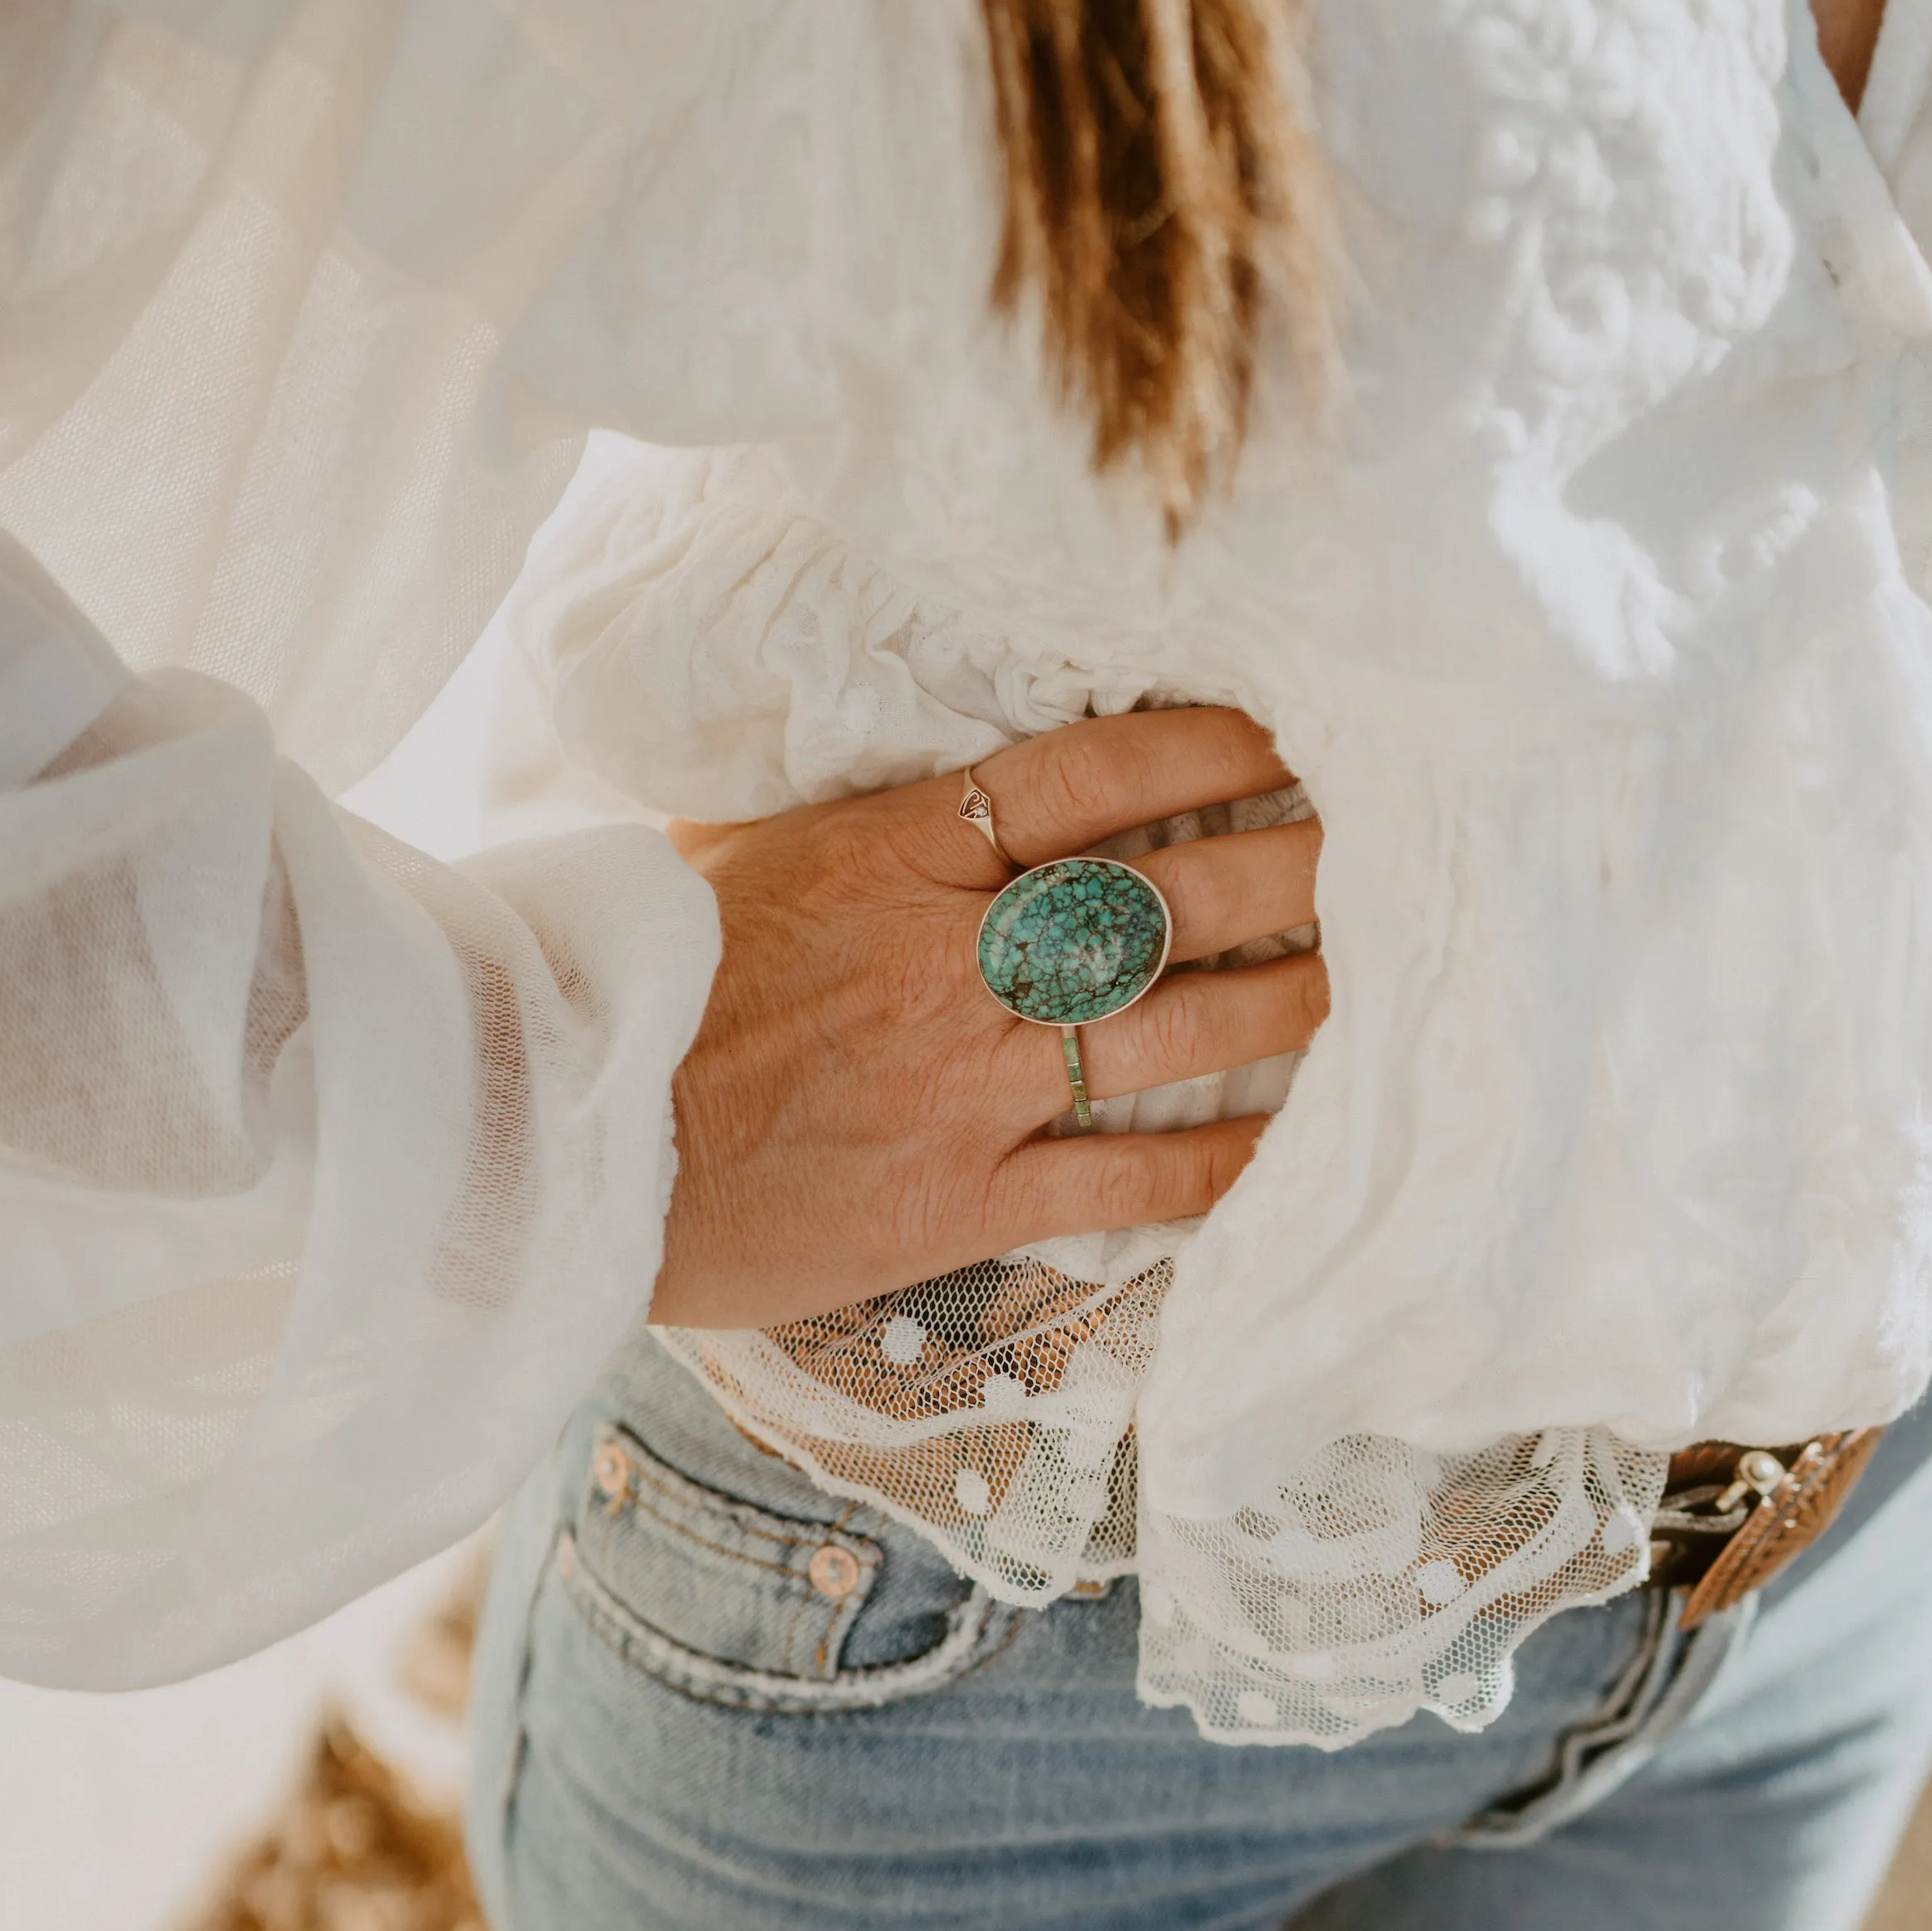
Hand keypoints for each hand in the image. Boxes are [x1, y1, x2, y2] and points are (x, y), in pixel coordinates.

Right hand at [651, 707, 1324, 1327]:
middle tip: (1373, 844)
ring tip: (1362, 972)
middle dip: (1287, 868)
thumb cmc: (635, 989)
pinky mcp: (962, 1198)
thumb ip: (843, 824)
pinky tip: (1290, 1140)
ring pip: (1174, 1029)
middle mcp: (952, 959)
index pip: (1090, 776)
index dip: (1207, 748)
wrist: (558, 1145)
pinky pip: (1131, 1176)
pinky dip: (1221, 1160)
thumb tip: (912, 774)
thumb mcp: (724, 858)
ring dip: (1285, 999)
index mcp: (893, 854)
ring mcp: (966, 1083)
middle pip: (1167, 897)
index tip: (1285, 732)